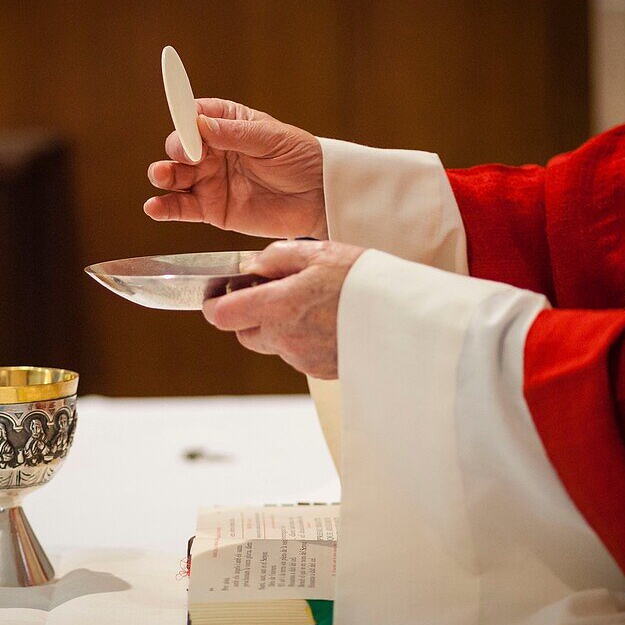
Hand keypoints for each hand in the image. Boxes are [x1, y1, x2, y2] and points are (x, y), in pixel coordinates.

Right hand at [145, 98, 326, 238]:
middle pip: (179, 147)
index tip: (187, 128)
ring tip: (163, 176)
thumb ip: (234, 134)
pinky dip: (165, 208)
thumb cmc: (300, 158)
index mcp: (226, 124)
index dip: (185, 119)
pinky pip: (182, 208)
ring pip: (174, 176)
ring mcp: (209, 181)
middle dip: (177, 149)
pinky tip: (154, 207)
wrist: (319, 197)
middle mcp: (212, 152)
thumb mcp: (271, 139)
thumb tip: (199, 125)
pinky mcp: (212, 210)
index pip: (193, 115)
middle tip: (188, 157)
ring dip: (163, 175)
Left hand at [201, 240, 364, 378]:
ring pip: (274, 344)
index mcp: (280, 306)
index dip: (214, 305)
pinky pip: (299, 354)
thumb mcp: (319, 253)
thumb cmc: (366, 280)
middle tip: (273, 291)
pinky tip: (329, 320)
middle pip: (244, 333)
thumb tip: (250, 266)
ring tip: (313, 303)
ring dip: (280, 326)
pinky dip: (304, 339)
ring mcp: (303, 359)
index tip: (218, 294)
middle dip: (249, 314)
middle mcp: (286, 339)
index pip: (223, 316)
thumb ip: (276, 258)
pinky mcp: (321, 371)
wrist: (410, 318)